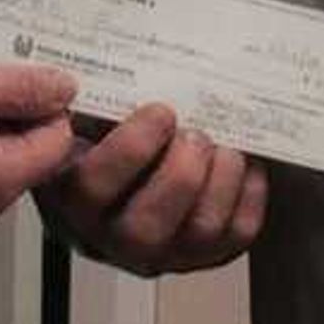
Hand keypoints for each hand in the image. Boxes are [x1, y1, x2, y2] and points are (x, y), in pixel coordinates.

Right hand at [35, 102, 266, 275]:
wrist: (129, 181)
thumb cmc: (108, 142)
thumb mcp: (87, 122)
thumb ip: (98, 104)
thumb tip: (141, 68)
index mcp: (74, 199)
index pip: (94, 185)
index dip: (133, 147)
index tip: (161, 111)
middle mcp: (114, 239)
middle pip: (148, 224)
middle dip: (182, 171)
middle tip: (195, 133)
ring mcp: (164, 253)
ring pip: (201, 229)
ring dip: (222, 177)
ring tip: (223, 146)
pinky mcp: (207, 255)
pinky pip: (238, 231)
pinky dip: (249, 192)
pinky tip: (241, 164)